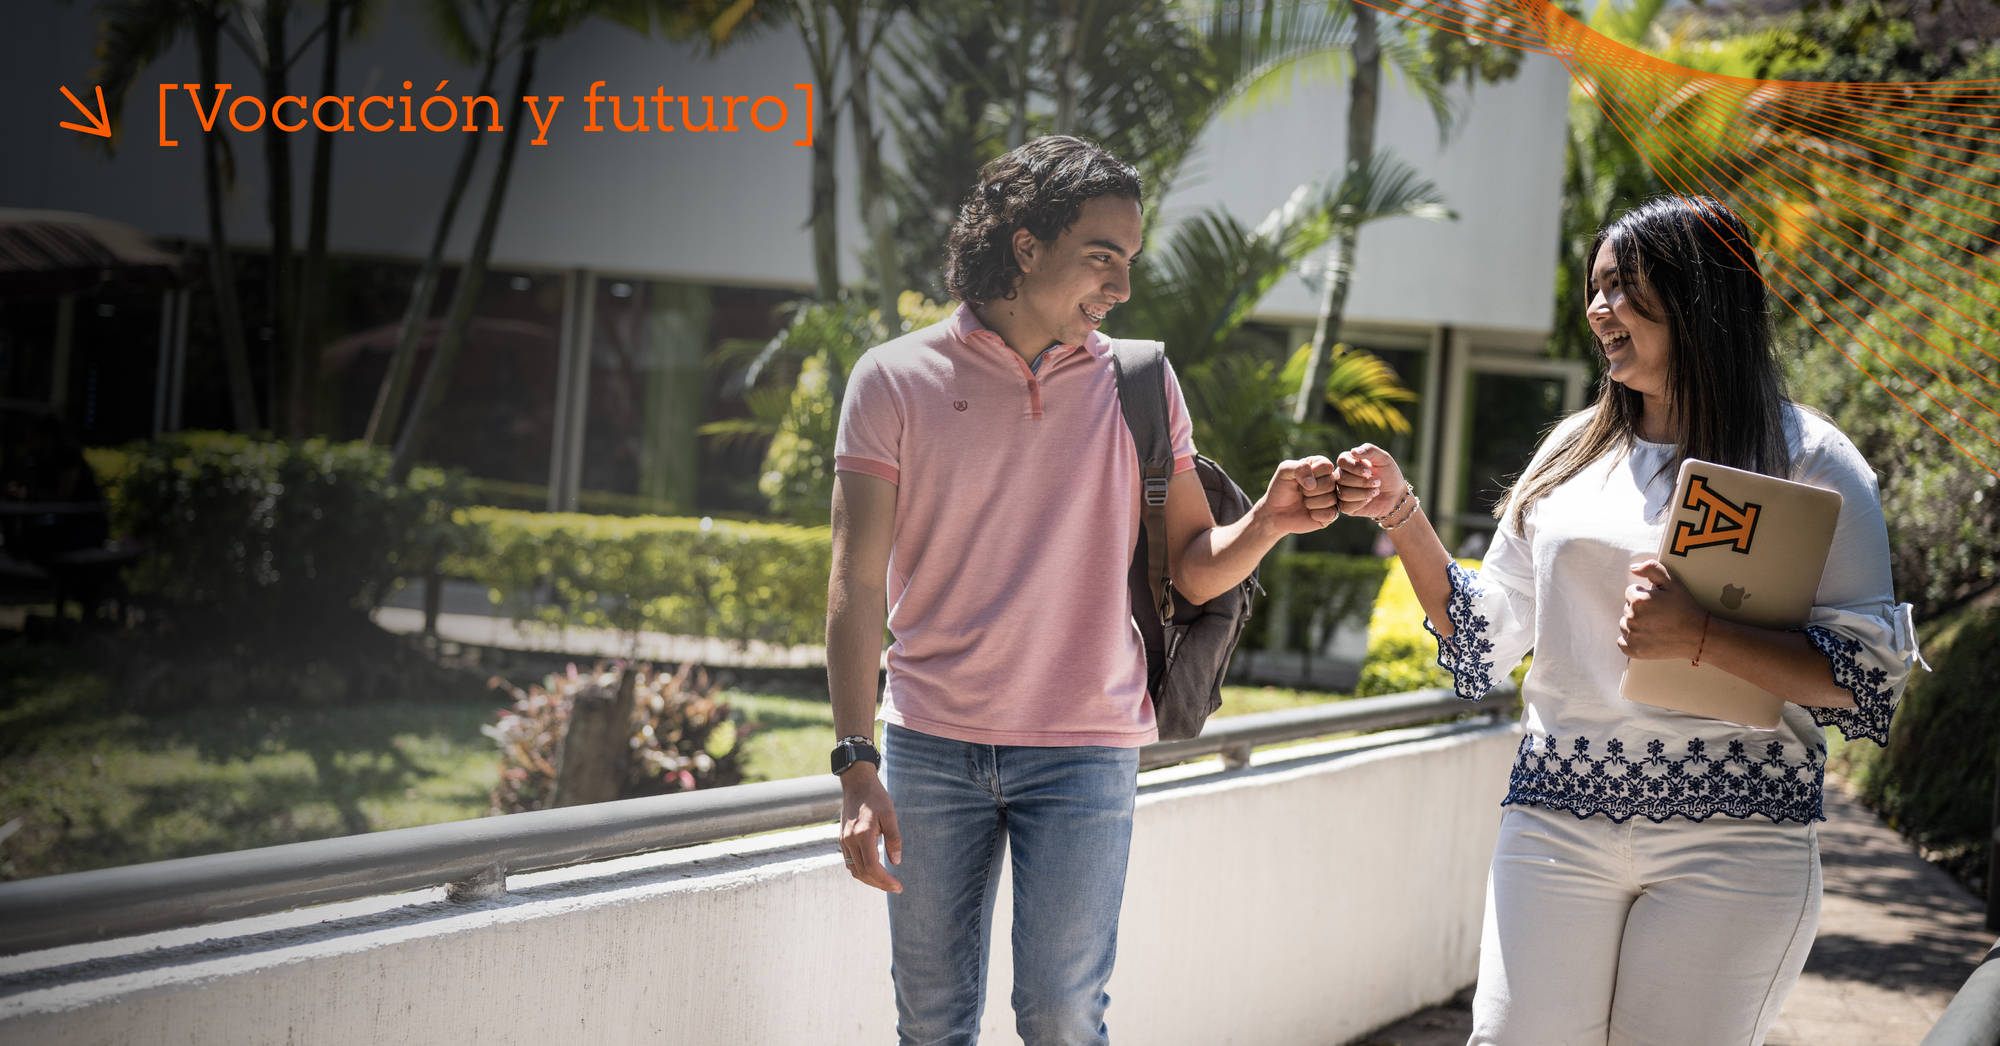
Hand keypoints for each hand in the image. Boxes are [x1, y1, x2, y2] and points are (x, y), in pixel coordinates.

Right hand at [838, 763, 902, 892]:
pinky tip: (873, 871)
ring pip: (854, 870)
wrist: (856, 783)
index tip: (898, 886)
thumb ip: (894, 839)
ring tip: (885, 883)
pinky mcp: (842, 839)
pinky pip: (849, 863)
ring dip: (869, 880)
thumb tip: (896, 862)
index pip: (872, 867)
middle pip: (862, 873)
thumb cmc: (876, 797)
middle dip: (879, 884)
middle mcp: (850, 841)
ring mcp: (843, 841)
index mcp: (862, 835)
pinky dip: (861, 872)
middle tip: (895, 888)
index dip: (885, 880)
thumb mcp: (890, 815)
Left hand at [1260, 456, 1339, 531]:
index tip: (1299, 479)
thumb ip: (1299, 467)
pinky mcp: (1331, 515)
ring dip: (1311, 502)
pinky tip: (1309, 512)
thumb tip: (1312, 484)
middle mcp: (1330, 481)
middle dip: (1309, 490)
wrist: (1274, 512)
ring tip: (1304, 502)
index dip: (1311, 474)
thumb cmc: (1280, 489)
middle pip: (1330, 483)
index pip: (1326, 466)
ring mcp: (1332, 498)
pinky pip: (1330, 513)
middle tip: (1301, 492)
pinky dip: (1315, 514)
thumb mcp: (1284, 471)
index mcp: (1321, 466)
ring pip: (1330, 499)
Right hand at [1333, 444, 1407, 517]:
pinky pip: (1345, 506)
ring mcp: (1342, 491)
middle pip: (1341, 478)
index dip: (1354, 467)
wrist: (1396, 496)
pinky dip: (1360, 503)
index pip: (1341, 461)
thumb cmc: (1389, 475)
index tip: (1369, 472)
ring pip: (1343, 493)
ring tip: (1376, 491)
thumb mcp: (1384, 459)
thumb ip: (1370, 450)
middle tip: (1378, 482)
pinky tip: (1369, 500)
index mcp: (1349, 462)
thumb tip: (1354, 451)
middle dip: (1362, 482)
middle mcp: (1341, 475)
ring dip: (1362, 493)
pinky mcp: (1345, 506)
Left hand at [1618, 560, 1707, 660]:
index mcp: (1638, 600)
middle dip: (1640, 608)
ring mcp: (1632, 636)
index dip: (1645, 594)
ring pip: (1624, 624)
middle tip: (1659, 614)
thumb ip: (1652, 568)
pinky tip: (1645, 636)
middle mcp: (1632, 618)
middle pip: (1627, 608)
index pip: (1631, 592)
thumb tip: (1633, 568)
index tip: (1657, 601)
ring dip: (1635, 623)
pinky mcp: (1634, 650)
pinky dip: (1630, 640)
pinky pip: (1622, 642)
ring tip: (1654, 625)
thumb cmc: (1685, 608)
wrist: (1697, 635)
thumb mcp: (1673, 582)